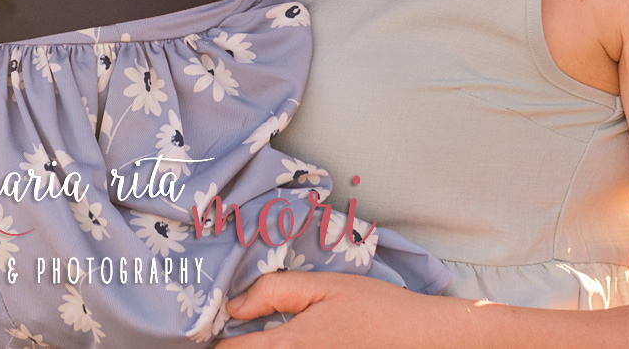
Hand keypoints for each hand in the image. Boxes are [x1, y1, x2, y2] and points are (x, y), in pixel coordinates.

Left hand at [222, 272, 458, 346]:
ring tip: (254, 336)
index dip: (215, 341)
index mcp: (290, 345)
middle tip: (229, 332)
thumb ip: (275, 291)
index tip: (206, 328)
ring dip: (260, 348)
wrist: (421, 338)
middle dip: (236, 346)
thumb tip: (233, 306)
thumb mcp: (324, 286)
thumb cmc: (375, 308)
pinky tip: (288, 340)